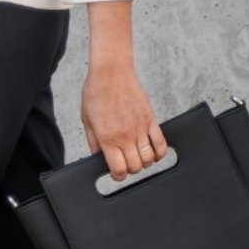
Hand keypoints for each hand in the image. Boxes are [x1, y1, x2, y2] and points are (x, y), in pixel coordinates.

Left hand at [78, 0, 165, 181]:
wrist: (111, 72)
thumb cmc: (96, 93)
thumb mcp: (87, 121)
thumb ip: (93, 142)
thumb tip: (98, 158)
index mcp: (107, 138)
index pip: (118, 170)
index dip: (118, 175)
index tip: (116, 172)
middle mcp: (125, 136)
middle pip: (135, 167)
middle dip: (130, 169)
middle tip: (126, 162)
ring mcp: (140, 128)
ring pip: (149, 158)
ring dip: (145, 162)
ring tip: (138, 156)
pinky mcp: (151, 118)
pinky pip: (161, 143)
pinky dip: (160, 152)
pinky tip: (154, 152)